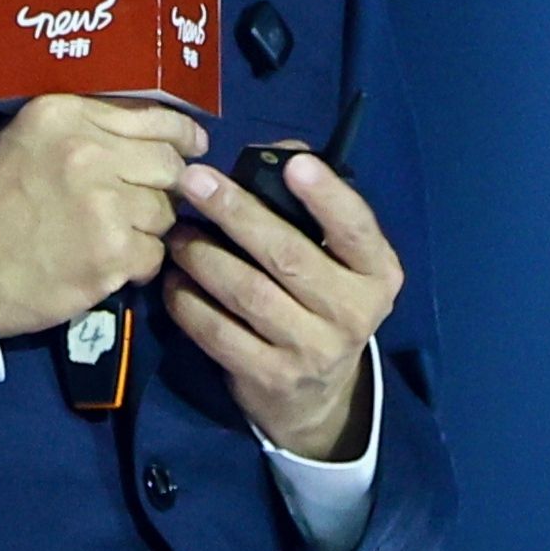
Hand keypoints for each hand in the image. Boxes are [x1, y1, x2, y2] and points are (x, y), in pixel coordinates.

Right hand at [0, 94, 206, 338]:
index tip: (193, 146)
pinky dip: (138, 262)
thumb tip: (150, 131)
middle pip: (168, 164)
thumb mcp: (27, 138)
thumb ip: (84, 125)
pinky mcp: (110, 253)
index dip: (181, 134)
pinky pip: (154, 253)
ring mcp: (103, 204)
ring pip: (165, 211)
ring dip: (148, 227)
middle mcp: (88, 151)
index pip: (152, 115)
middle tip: (150, 200)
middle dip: (166, 185)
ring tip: (117, 235)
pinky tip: (111, 264)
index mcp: (66, 113)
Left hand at [162, 154, 400, 458]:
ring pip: (247, 293)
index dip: (327, 196)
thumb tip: (277, 155)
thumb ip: (314, 206)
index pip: (356, 230)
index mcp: (376, 274)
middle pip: (288, 256)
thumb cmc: (322, 301)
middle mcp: (351, 313)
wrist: (318, 395)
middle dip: (237, 213)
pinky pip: (218, 333)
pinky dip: (188, 302)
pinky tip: (173, 281)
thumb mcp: (337, 259)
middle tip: (194, 181)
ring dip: (203, 256)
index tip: (295, 165)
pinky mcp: (269, 377)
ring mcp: (311, 350)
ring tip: (177, 233)